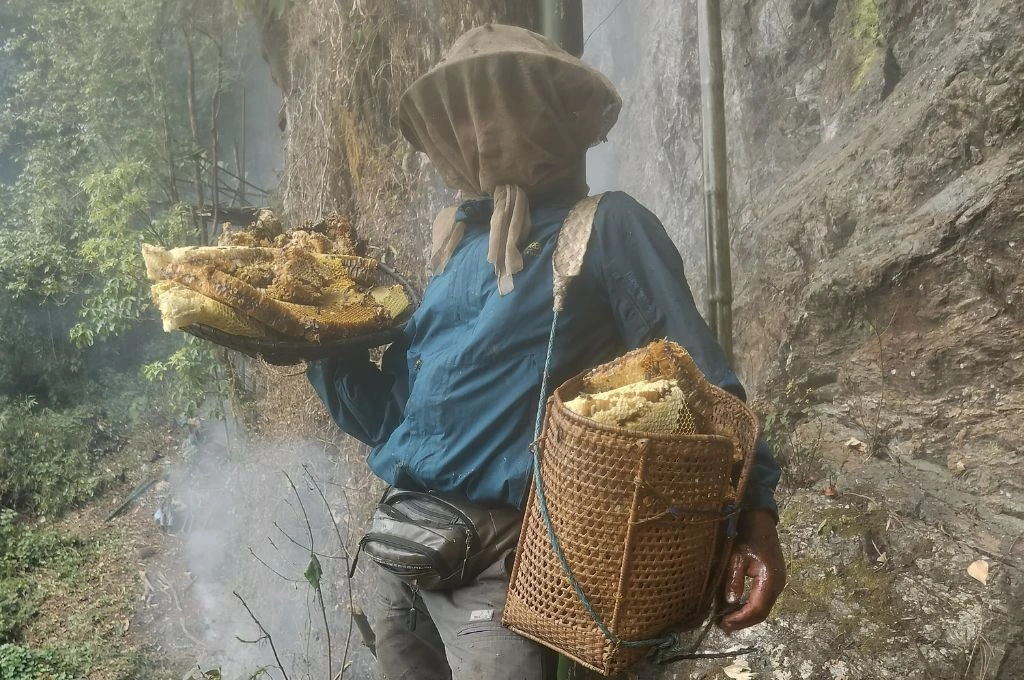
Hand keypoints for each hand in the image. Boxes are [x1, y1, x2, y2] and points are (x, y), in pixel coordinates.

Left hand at [718, 508, 785, 633]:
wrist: (759, 519)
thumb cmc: (747, 534)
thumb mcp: (736, 556)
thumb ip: (734, 579)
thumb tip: (730, 601)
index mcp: (770, 580)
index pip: (757, 609)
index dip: (740, 619)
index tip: (723, 624)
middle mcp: (778, 585)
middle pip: (761, 612)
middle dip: (742, 621)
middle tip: (722, 627)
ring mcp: (777, 582)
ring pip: (762, 607)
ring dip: (746, 615)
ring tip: (726, 620)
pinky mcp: (772, 579)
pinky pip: (762, 599)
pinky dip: (749, 606)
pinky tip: (735, 607)